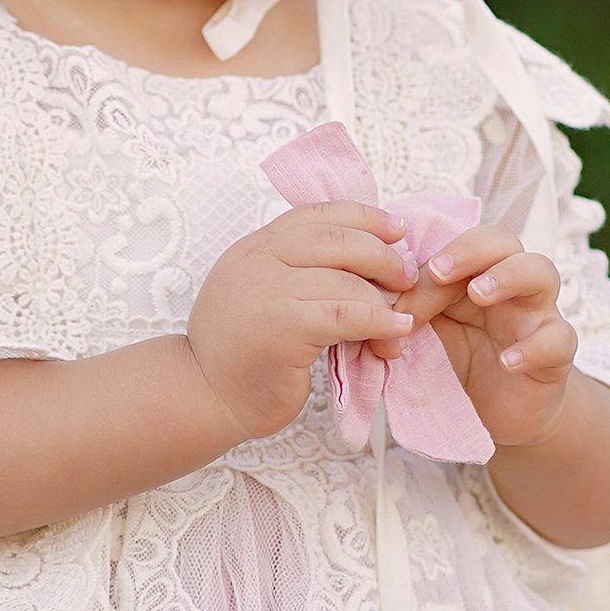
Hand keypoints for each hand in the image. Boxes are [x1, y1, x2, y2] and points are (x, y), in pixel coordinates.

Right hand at [186, 202, 418, 442]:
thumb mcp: (263, 293)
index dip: (365, 218)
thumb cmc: (242, 350)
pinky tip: (396, 332)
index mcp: (257, 246)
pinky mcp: (283, 328)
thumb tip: (368, 253)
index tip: (398, 230)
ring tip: (402, 320)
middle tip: (405, 279)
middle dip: (383, 257)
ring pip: (347, 282)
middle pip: (339, 241)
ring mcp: (268, 291)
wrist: (205, 395)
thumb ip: (298, 269)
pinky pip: (346, 316)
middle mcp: (259, 260)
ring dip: (385, 302)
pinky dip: (379, 322)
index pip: (319, 215)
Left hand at [404, 220, 577, 449]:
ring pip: (542, 273)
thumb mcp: (429, 337)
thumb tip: (380, 310)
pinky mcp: (556, 355)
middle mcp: (509, 285)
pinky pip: (559, 339)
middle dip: (470, 249)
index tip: (397, 282)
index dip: (428, 260)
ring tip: (480, 294)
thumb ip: (408, 317)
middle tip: (438, 270)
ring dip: (510, 276)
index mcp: (474, 274)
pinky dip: (535, 346)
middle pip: (504, 242)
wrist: (500, 413)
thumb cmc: (462, 362)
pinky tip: (508, 362)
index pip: (456, 245)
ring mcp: (537, 315)